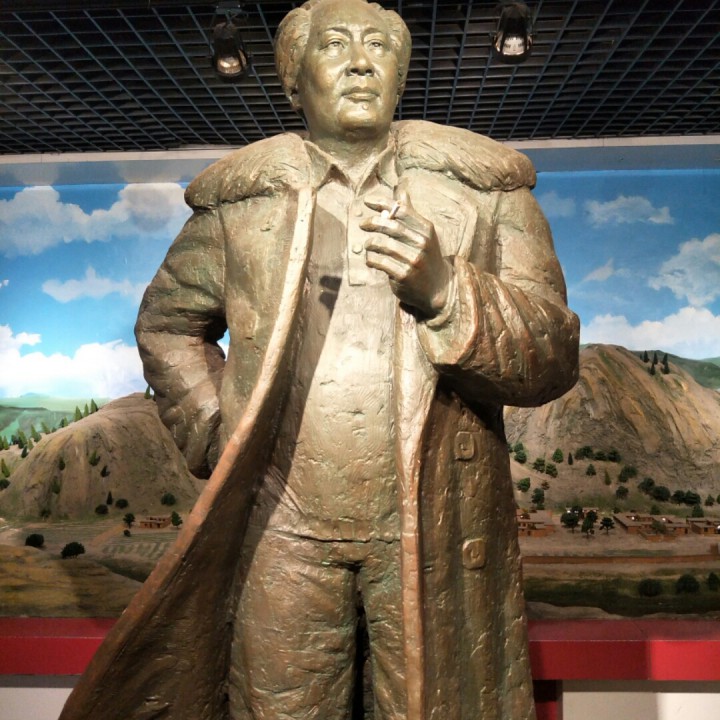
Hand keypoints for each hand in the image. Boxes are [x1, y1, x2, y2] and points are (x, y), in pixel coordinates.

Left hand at [360, 189, 452, 318]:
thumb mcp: (424, 234)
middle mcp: (422, 243)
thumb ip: (410, 213)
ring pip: (383, 245)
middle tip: (363, 224)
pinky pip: (380, 262)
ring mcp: (413, 260)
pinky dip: (371, 259)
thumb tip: (400, 188)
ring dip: (370, 243)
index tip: (367, 202)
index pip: (402, 210)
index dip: (382, 203)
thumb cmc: (427, 257)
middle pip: (391, 226)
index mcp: (426, 230)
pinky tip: (371, 259)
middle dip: (373, 222)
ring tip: (367, 244)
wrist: (438, 289)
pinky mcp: (403, 275)